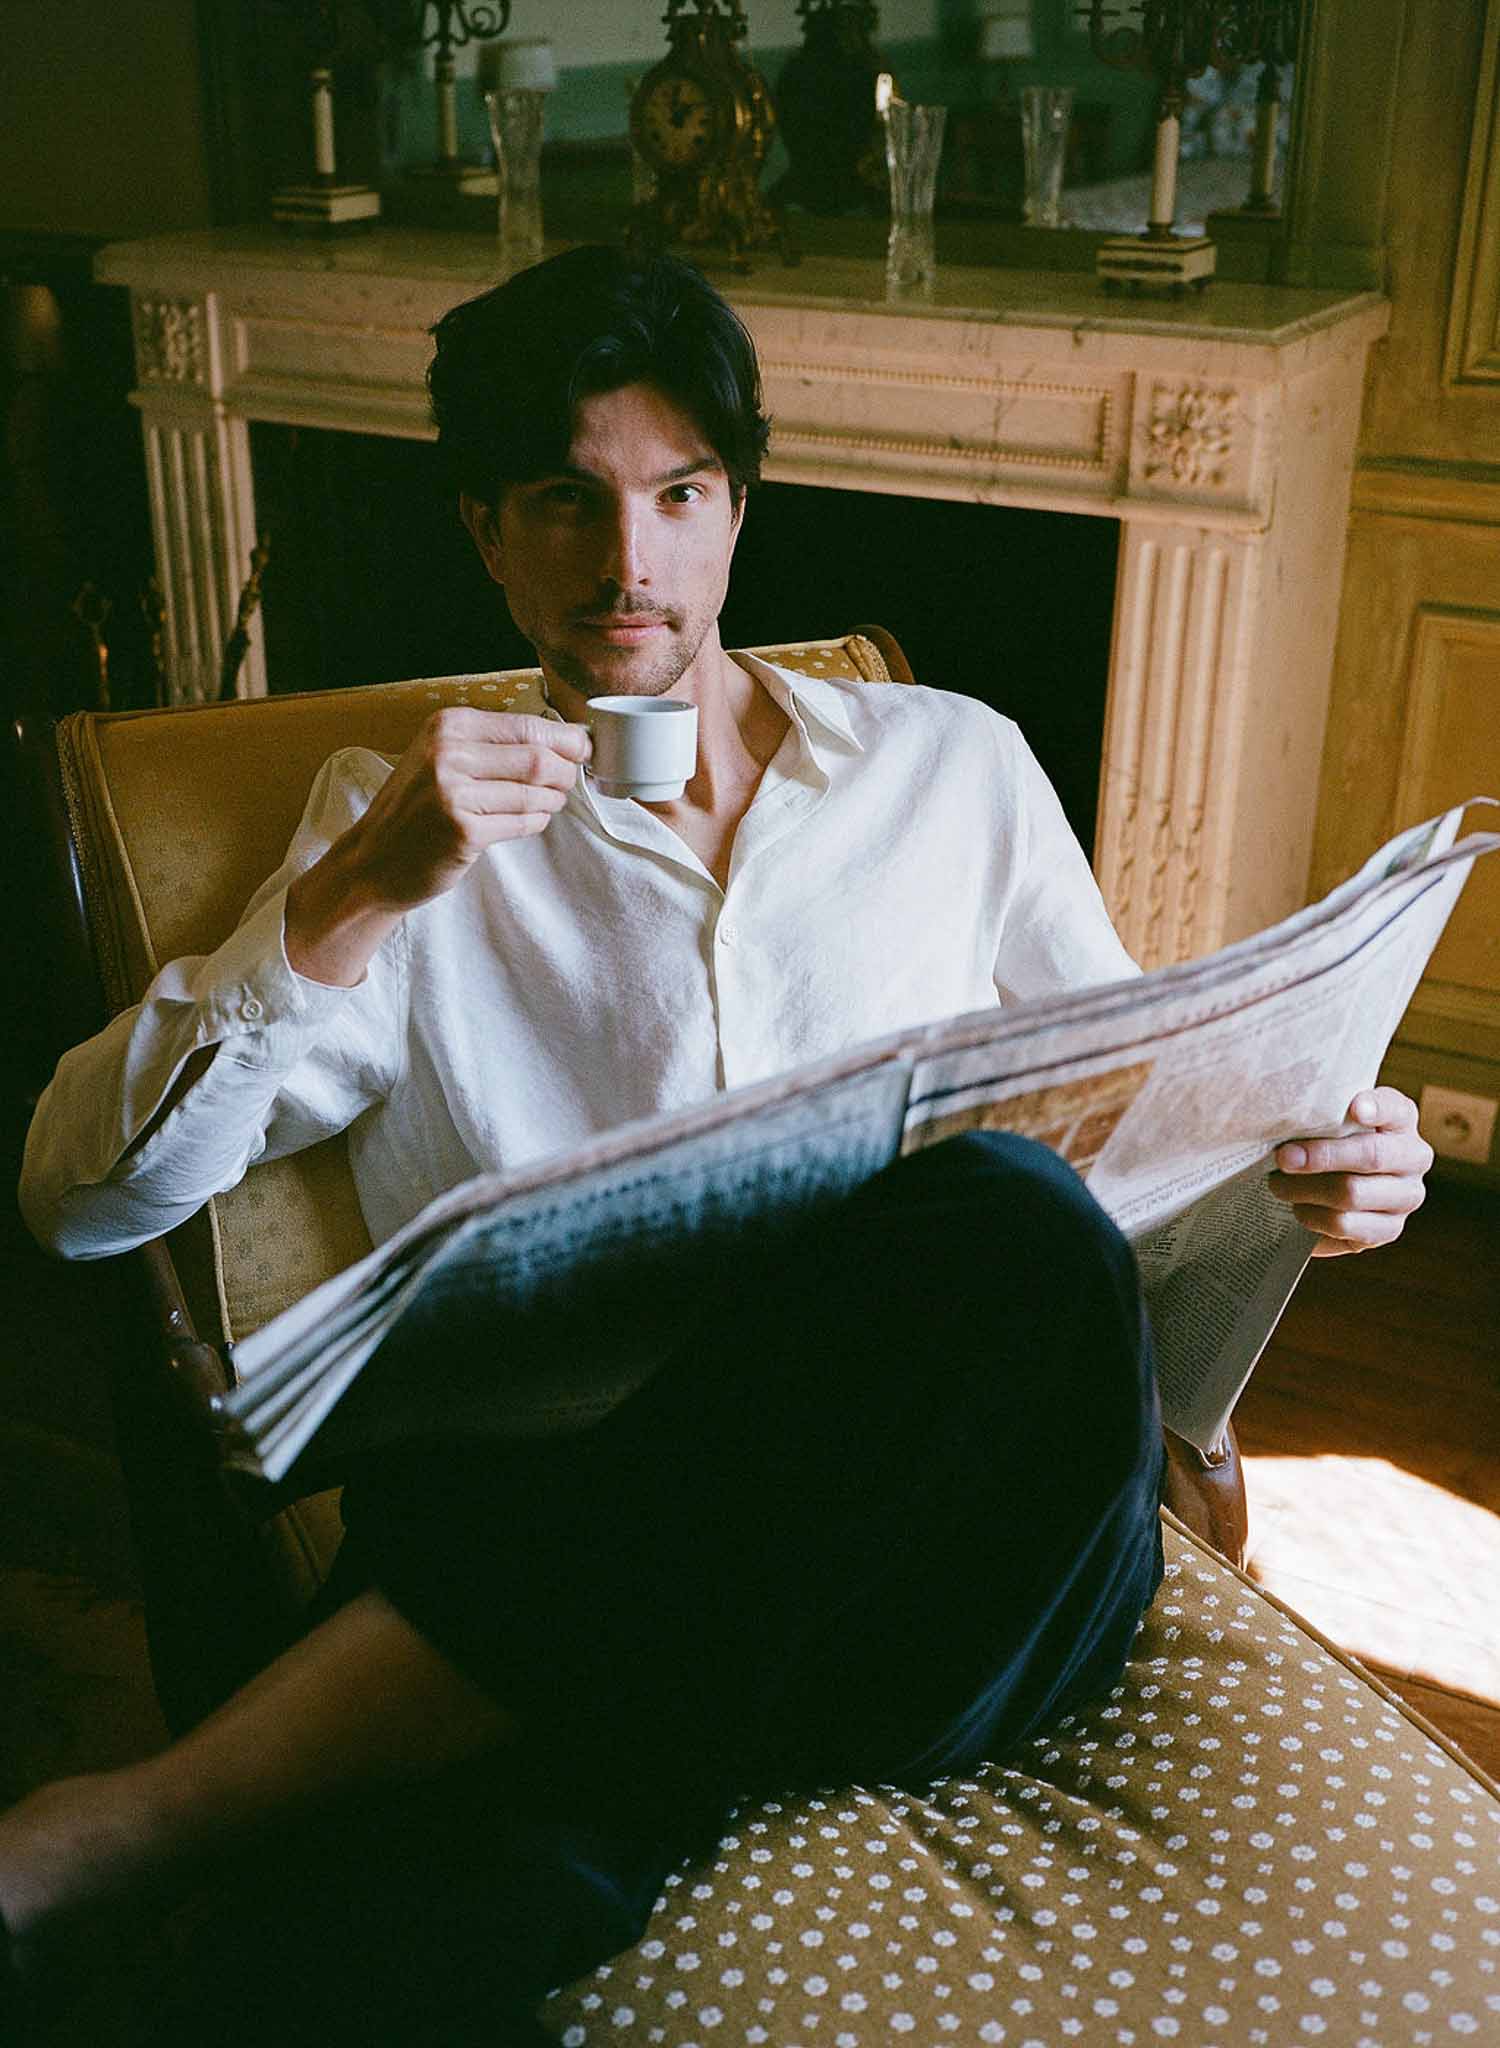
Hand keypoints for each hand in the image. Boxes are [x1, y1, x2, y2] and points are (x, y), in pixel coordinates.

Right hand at [286, 709, 590, 985]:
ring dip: (552, 800)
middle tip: (568, 781)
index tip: (583, 749)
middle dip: (565, 772)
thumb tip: (562, 739)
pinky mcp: (464, 833)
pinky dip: (536, 822)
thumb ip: (490, 745)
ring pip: (535, 793)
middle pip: (538, 758)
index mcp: (447, 726)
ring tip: (547, 803)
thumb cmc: (415, 809)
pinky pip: (523, 823)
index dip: (566, 740)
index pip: (527, 726)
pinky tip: (528, 821)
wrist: (373, 861)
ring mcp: (454, 795)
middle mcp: (448, 754)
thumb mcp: (441, 757)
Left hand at [1268, 1086, 1432, 1257]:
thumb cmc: (1326, 1142)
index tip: (1355, 1108)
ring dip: (1306, 1189)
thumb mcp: (1328, 1120)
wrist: (1330, 1189)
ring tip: (1279, 1184)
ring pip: (1353, 1194)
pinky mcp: (1388, 1230)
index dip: (1377, 1108)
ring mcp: (1406, 1196)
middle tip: (1283, 1157)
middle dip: (1322, 1156)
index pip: (1396, 1109)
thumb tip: (1289, 1116)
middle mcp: (1413, 1157)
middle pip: (1371, 1155)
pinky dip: (1313, 1216)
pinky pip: (1345, 1225)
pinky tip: (1298, 1208)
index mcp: (1401, 1120)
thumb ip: (1322, 1114)